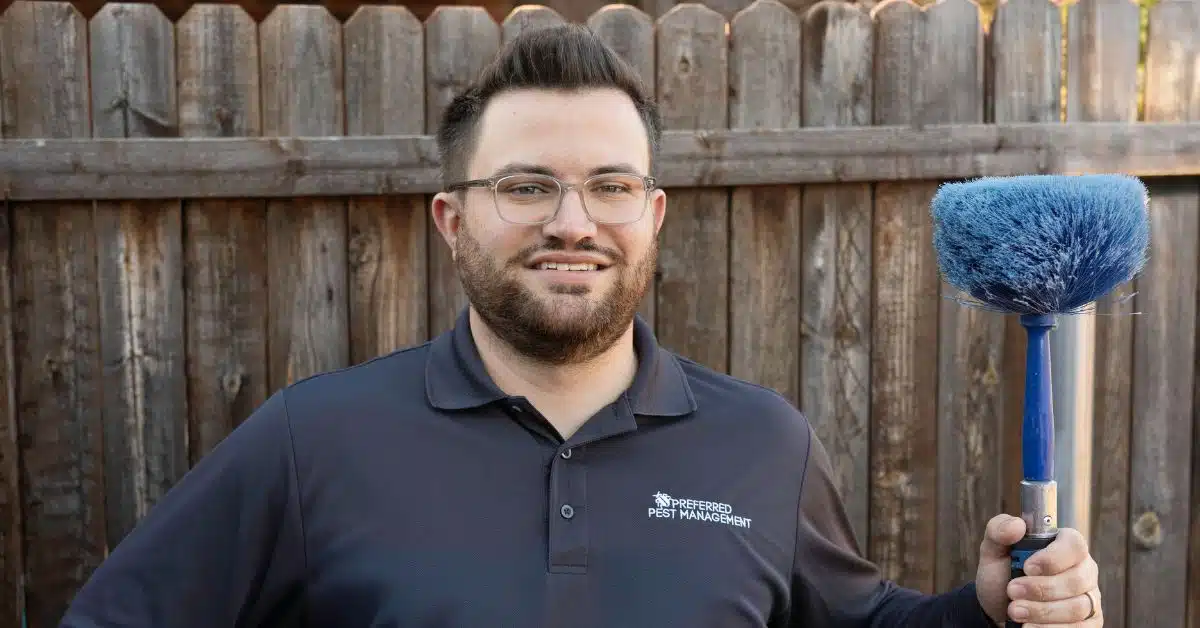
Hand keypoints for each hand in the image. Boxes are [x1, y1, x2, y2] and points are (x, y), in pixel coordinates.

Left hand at [975, 514, 1100, 625]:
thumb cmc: (1003, 574)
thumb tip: (1017, 525)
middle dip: (1041, 589)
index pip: (1074, 545)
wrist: (1000, 608)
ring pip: (1076, 608)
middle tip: (1012, 591)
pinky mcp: (1089, 623)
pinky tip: (1029, 627)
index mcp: (1065, 546)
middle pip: (1076, 580)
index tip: (1027, 567)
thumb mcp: (993, 550)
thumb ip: (999, 530)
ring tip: (1015, 611)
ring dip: (1042, 612)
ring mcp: (1089, 598)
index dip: (1053, 557)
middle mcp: (1084, 570)